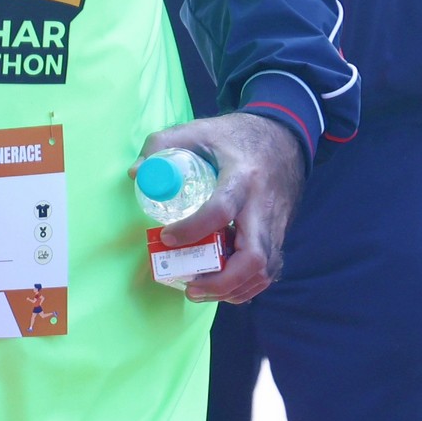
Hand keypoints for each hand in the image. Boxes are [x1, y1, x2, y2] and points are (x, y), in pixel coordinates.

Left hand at [139, 110, 305, 304]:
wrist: (285, 138)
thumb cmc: (237, 136)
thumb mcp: (199, 130)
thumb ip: (163, 145)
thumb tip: (136, 174)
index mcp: (242, 178)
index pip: (221, 210)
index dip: (192, 229)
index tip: (167, 238)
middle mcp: (264, 207)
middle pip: (255, 257)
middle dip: (222, 280)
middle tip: (190, 286)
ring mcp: (277, 224)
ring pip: (266, 270)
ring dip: (234, 289)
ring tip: (200, 290)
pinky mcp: (281, 234)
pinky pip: (270, 269)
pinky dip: (247, 284)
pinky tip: (221, 284)